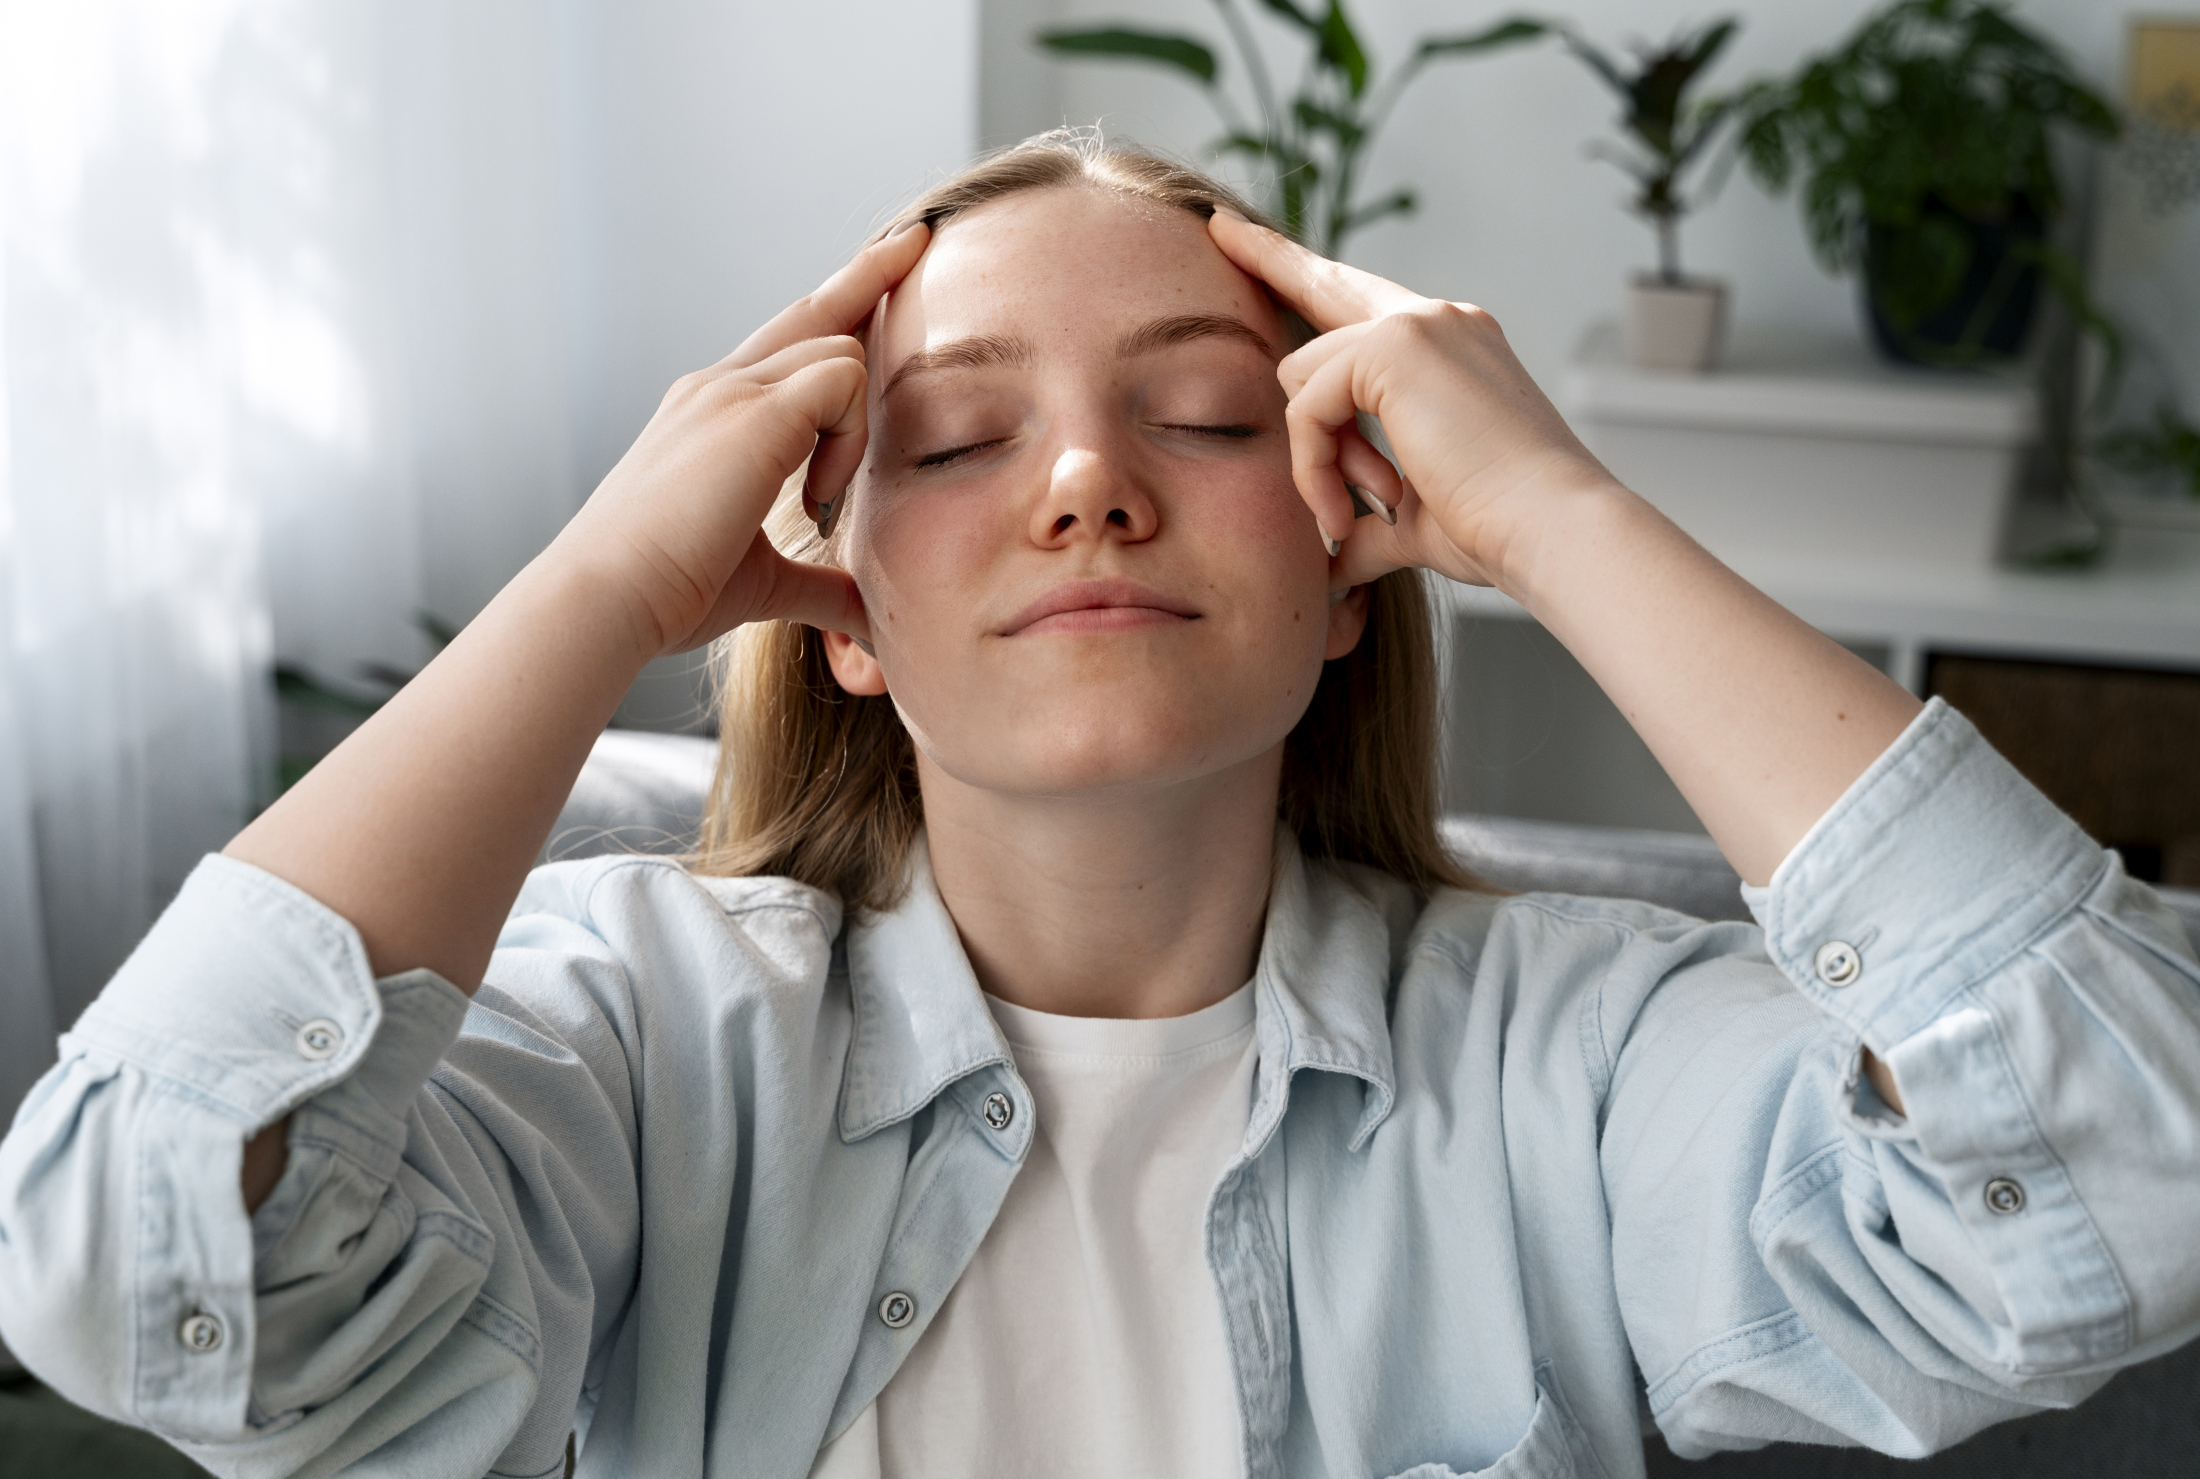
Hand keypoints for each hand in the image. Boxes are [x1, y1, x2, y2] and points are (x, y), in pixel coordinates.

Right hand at [553, 222, 929, 655]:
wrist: (609, 597)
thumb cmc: (668, 594)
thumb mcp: (764, 584)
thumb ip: (821, 588)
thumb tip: (870, 618)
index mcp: (715, 413)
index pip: (790, 342)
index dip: (841, 306)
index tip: (887, 266)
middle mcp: (719, 386)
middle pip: (814, 311)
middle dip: (870, 273)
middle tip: (918, 237)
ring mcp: (731, 390)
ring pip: (841, 352)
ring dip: (854, 431)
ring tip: (819, 501)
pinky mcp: (752, 410)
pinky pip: (843, 379)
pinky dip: (849, 439)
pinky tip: (816, 496)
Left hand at [1207, 209, 1620, 595]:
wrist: (1550, 531)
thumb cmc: (1498, 530)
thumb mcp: (1415, 520)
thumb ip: (1365, 522)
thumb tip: (1331, 561)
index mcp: (1450, 350)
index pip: (1362, 304)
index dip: (1307, 275)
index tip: (1255, 241)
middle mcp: (1438, 321)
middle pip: (1324, 285)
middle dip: (1267, 257)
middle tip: (1217, 222)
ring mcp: (1419, 324)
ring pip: (1302, 376)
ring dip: (1313, 458)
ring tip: (1348, 515)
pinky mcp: (1396, 347)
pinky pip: (1307, 407)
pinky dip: (1313, 469)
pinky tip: (1342, 514)